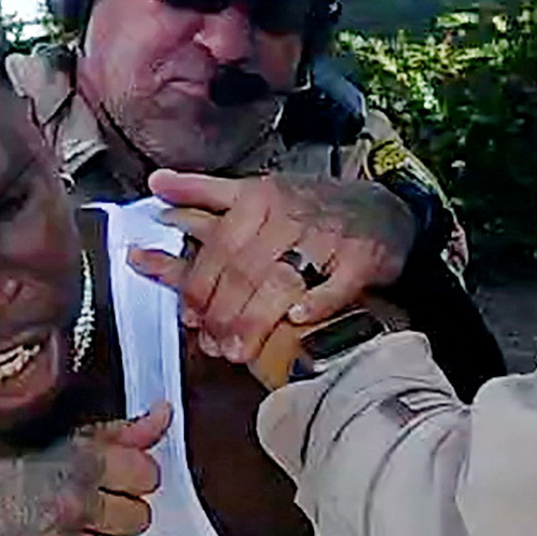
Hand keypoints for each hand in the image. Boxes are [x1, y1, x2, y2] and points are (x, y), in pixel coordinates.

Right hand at [0, 403, 171, 535]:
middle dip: (120, 507)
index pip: (150, 476)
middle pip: (139, 519)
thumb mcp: (61, 433)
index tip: (115, 473)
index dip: (133, 473)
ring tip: (69, 522)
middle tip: (92, 498)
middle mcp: (76, 507)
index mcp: (84, 464)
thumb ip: (120, 432)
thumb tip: (164, 417)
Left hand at [132, 170, 415, 366]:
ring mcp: (326, 238)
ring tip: (238, 351)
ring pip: (281, 281)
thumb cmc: (309, 207)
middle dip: (222, 312)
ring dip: (255, 320)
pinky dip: (316, 304)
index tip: (188, 317)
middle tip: (211, 344)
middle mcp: (289, 216)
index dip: (198, 286)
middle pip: (244, 270)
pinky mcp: (361, 259)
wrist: (381, 209)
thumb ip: (203, 191)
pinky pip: (336, 285)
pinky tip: (297, 321)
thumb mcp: (255, 191)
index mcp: (259, 200)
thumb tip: (155, 184)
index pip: (217, 246)